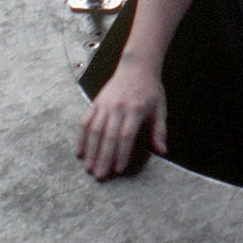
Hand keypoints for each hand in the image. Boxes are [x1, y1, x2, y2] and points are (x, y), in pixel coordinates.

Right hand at [77, 60, 167, 179]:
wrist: (137, 67)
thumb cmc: (150, 90)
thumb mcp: (160, 108)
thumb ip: (159, 131)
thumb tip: (162, 151)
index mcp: (136, 109)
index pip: (127, 135)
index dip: (122, 153)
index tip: (118, 169)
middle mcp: (118, 107)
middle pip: (108, 135)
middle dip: (103, 157)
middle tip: (100, 176)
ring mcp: (105, 104)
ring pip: (94, 130)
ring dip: (91, 151)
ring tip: (89, 168)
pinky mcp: (95, 103)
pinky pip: (85, 121)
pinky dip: (81, 137)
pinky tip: (80, 152)